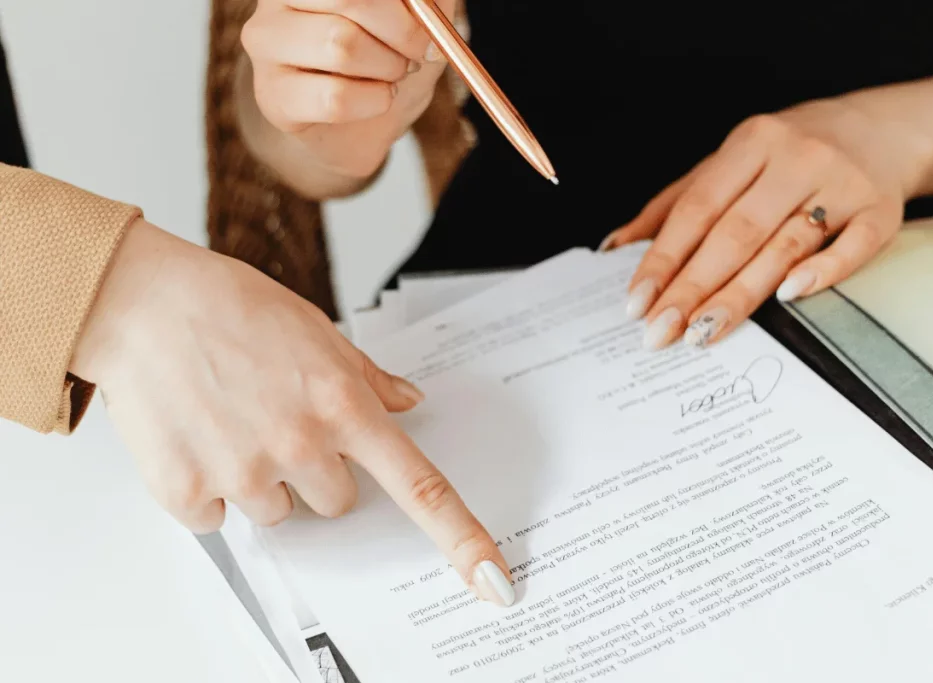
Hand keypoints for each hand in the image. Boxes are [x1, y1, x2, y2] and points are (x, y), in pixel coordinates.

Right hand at [70, 220, 514, 606]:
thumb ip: (368, 378)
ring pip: (278, 514)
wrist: (143, 304)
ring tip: (232, 422)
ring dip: (262, 481)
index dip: (461, 538)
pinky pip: (217, 519)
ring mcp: (242, 471)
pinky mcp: (187, 490)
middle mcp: (300, 445)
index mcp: (343, 405)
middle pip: (338, 504)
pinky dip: (207, 488)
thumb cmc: (232, 307)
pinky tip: (196, 437)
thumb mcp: (318, 330)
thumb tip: (409, 402)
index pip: (419, 487)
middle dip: (319, 473)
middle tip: (281, 424)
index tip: (492, 580)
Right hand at [241, 0, 456, 181]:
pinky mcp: (271, 95)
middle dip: (403, 32)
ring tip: (392, 76)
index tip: (430, 20)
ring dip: (388, 69)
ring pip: (340, 45)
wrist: (367, 124)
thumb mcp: (421, 17)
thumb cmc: (389, 58)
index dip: (409, 2)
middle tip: (418, 52)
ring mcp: (266, 43)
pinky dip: (375, 102)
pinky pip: (335, 98)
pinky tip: (376, 100)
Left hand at [602, 97, 932, 349]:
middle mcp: (796, 158)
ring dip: (739, 294)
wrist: (884, 128)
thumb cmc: (789, 154)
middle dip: (691, 287)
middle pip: (735, 233)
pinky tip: (787, 298)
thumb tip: (616, 246)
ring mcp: (842, 183)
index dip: (663, 258)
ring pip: (783, 246)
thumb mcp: (729, 161)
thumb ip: (673, 203)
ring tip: (702, 332)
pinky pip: (853, 247)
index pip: (697, 209)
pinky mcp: (882, 210)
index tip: (637, 302)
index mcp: (751, 142)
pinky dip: (822, 273)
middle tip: (660, 332)